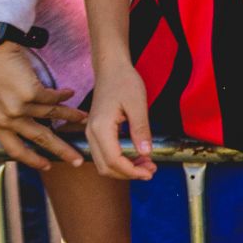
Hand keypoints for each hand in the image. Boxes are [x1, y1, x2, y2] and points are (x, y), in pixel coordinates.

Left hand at [0, 41, 82, 168]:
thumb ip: (6, 114)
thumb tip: (28, 121)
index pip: (14, 149)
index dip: (32, 159)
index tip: (46, 166)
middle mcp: (5, 119)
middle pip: (38, 138)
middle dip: (60, 149)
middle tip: (76, 158)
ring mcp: (17, 107)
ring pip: (51, 116)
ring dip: (70, 116)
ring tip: (83, 118)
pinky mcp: (29, 93)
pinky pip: (53, 98)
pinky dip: (63, 96)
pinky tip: (69, 93)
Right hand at [84, 60, 157, 180]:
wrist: (111, 69)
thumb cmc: (124, 82)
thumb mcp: (138, 104)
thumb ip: (141, 129)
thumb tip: (146, 153)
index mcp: (100, 128)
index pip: (113, 160)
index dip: (132, 171)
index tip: (150, 172)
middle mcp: (91, 134)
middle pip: (106, 167)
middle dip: (128, 174)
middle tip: (151, 170)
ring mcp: (91, 134)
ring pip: (103, 163)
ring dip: (124, 169)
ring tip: (146, 165)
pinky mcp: (96, 132)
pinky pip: (104, 154)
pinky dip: (119, 161)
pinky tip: (136, 156)